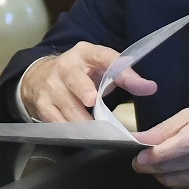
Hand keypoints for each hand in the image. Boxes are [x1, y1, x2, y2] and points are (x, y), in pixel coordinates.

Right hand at [18, 44, 157, 121]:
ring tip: (100, 132)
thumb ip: (121, 74)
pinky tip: (82, 135)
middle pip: (76, 79)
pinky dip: (71, 130)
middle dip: (84, 90)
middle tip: (93, 100)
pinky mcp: (42, 103)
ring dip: (84, 121)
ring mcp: (51, 85)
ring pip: (68, 106)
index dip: (125, 72)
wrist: (39, 76)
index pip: (106, 57)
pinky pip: (57, 121)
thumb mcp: (98, 67)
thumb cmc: (79, 73)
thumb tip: (149, 87)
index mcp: (85, 53)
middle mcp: (65, 66)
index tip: (144, 87)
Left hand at [131, 107, 188, 188]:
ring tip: (161, 165)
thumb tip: (141, 139)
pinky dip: (177, 182)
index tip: (139, 158)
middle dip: (151, 167)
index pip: (176, 149)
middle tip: (143, 161)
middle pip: (171, 169)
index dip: (153, 156)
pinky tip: (180, 172)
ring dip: (162, 175)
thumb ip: (167, 128)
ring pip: (175, 183)